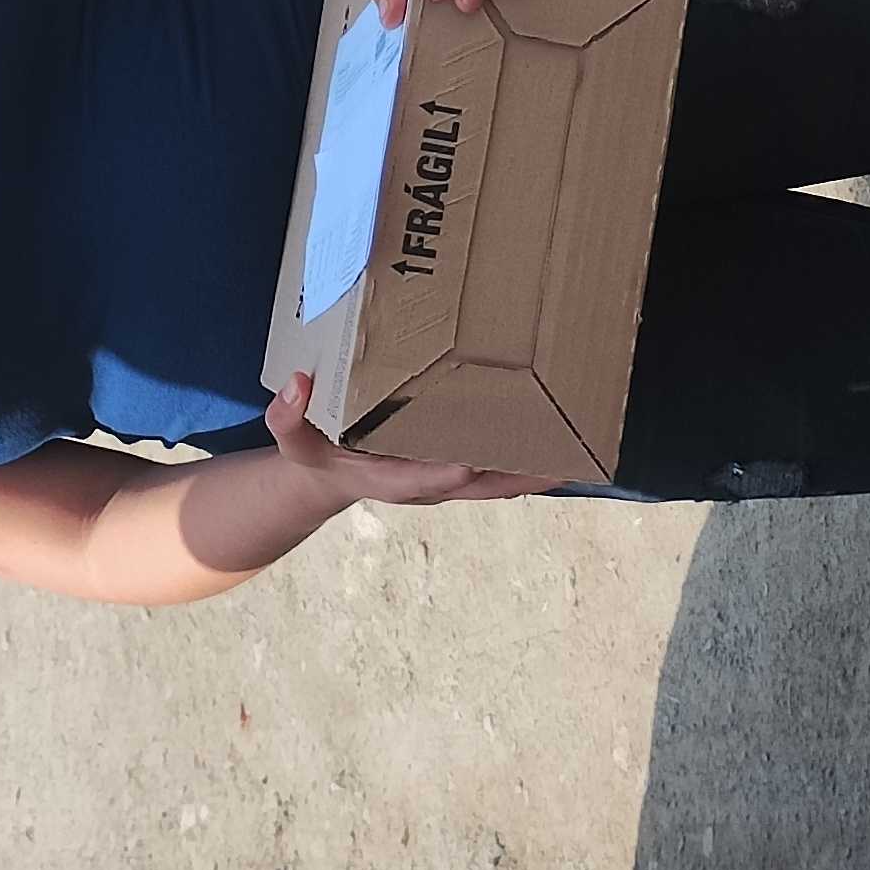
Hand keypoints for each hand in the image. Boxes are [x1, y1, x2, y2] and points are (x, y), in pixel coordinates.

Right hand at [263, 373, 563, 504]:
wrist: (331, 480)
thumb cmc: (317, 456)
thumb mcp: (294, 442)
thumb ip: (288, 418)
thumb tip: (297, 383)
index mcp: (390, 478)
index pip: (422, 477)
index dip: (444, 472)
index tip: (467, 462)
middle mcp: (429, 482)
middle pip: (482, 486)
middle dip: (518, 475)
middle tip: (561, 460)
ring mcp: (448, 478)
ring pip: (500, 480)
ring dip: (537, 469)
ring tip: (581, 450)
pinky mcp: (458, 468)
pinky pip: (500, 468)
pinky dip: (528, 459)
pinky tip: (563, 442)